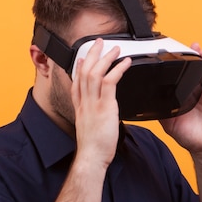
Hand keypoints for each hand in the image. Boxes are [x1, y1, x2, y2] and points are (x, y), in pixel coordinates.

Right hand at [71, 39, 131, 167]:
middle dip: (92, 55)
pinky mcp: (105, 107)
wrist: (92, 158)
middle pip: (84, 72)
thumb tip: (105, 117)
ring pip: (95, 73)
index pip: (76, 83)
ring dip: (105, 58)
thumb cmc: (94, 149)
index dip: (79, 68)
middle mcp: (85, 103)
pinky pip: (109, 82)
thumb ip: (96, 120)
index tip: (82, 58)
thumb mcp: (91, 130)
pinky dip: (118, 69)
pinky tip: (125, 63)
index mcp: (81, 109)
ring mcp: (93, 104)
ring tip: (115, 48)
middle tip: (99, 43)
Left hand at [160, 43, 201, 156]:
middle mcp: (199, 92)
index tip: (174, 54)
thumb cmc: (189, 136)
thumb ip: (161, 110)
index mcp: (186, 95)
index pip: (183, 76)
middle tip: (190, 47)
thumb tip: (146, 102)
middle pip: (197, 71)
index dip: (180, 66)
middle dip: (194, 58)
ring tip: (201, 51)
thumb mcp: (169, 122)